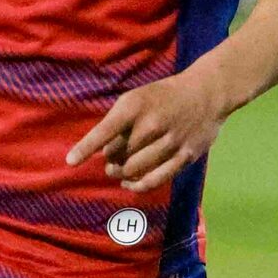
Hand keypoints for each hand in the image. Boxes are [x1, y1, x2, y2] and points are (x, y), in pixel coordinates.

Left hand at [66, 64, 231, 194]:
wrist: (207, 92)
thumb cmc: (163, 96)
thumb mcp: (137, 97)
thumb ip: (118, 122)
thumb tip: (101, 153)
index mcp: (136, 105)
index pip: (106, 129)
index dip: (86, 147)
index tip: (70, 162)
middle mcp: (153, 123)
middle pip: (118, 154)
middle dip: (111, 160)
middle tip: (112, 158)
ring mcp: (171, 141)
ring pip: (134, 169)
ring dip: (122, 173)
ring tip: (120, 170)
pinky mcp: (185, 156)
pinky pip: (156, 179)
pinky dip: (138, 186)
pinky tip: (130, 184)